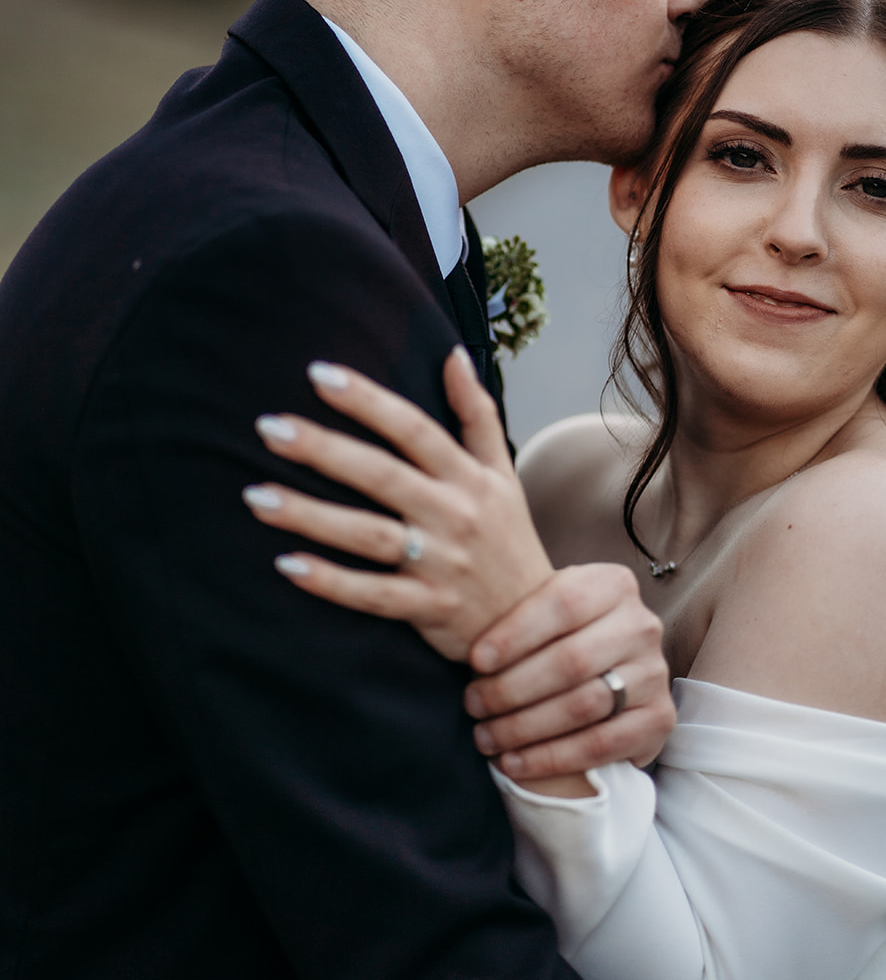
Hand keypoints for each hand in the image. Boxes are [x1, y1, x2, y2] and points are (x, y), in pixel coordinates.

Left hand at [245, 350, 674, 786]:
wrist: (535, 625)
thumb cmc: (508, 539)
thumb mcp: (503, 473)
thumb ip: (477, 415)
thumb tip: (455, 355)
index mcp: (468, 478)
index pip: (413, 429)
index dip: (367, 400)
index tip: (318, 374)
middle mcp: (455, 515)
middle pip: (382, 476)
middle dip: (324, 450)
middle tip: (268, 427)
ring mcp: (441, 564)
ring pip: (367, 535)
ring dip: (310, 516)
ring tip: (255, 496)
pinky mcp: (428, 608)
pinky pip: (371, 594)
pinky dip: (330, 582)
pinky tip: (286, 564)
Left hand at [466, 563, 675, 786]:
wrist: (608, 672)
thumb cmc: (556, 635)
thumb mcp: (543, 607)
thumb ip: (514, 608)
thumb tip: (457, 629)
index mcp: (614, 584)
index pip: (563, 603)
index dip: (515, 634)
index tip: (474, 660)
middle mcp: (642, 624)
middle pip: (571, 660)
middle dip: (512, 688)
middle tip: (472, 704)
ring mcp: (654, 672)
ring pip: (584, 705)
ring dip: (525, 727)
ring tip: (485, 737)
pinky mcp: (659, 719)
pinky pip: (602, 744)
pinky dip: (552, 758)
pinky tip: (515, 762)